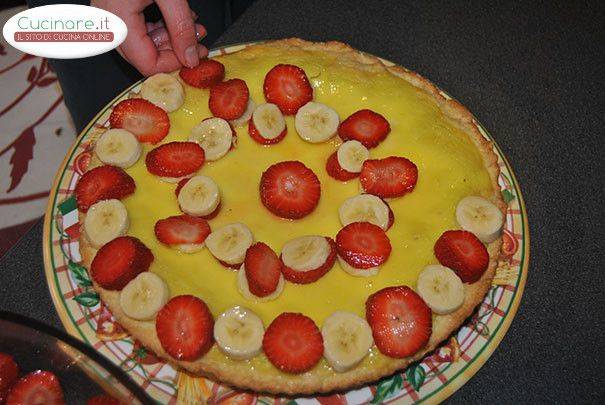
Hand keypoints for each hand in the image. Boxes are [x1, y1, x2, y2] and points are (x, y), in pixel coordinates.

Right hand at [92, 0, 207, 75]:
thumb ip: (181, 26)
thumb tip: (190, 57)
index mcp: (118, 21)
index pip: (147, 64)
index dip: (174, 64)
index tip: (195, 56)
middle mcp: (108, 21)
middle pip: (143, 56)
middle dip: (174, 51)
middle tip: (197, 41)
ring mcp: (107, 15)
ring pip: (140, 42)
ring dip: (169, 38)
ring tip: (192, 25)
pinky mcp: (112, 6)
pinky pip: (134, 28)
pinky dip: (157, 26)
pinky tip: (176, 17)